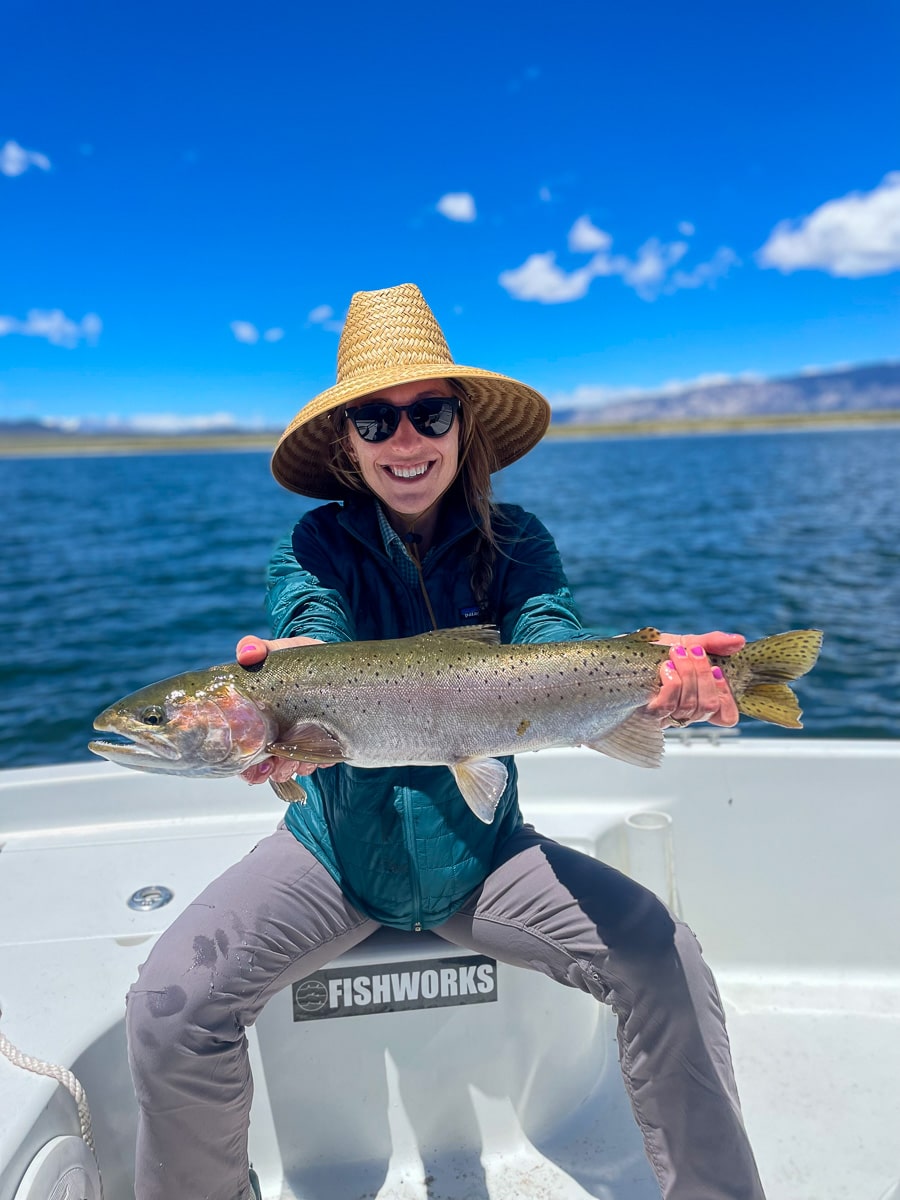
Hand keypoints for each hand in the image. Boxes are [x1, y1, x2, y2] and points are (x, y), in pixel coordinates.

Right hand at [236, 634, 332, 784]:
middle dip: (268, 771)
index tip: (250, 768)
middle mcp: (272, 734)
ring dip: (292, 768)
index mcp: (254, 718)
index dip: (242, 764)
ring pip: (290, 766)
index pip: (239, 748)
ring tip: (301, 762)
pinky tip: (324, 753)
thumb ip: (258, 648)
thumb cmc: (297, 659)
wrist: (333, 663)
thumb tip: (246, 653)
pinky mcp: (322, 743)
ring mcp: (297, 740)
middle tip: (275, 770)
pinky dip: (320, 760)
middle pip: (262, 764)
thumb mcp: (276, 651)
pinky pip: (319, 761)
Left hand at [644, 630, 744, 727]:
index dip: (728, 699)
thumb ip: (713, 643)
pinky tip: (665, 668)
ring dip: (687, 675)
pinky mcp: (646, 713)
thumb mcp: (686, 643)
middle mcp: (684, 711)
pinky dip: (671, 683)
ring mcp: (665, 715)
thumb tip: (739, 640)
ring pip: (689, 706)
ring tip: (675, 653)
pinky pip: (667, 705)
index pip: (726, 716)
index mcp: (698, 698)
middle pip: (708, 706)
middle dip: (704, 675)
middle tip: (694, 651)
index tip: (718, 671)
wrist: (620, 651)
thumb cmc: (653, 651)